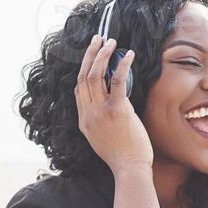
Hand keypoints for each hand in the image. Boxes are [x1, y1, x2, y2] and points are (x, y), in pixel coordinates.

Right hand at [75, 35, 152, 173]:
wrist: (129, 169)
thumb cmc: (122, 155)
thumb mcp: (100, 137)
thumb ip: (99, 120)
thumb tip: (109, 103)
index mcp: (83, 120)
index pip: (78, 88)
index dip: (84, 69)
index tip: (92, 55)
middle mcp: (88, 113)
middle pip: (84, 76)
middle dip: (90, 54)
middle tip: (98, 39)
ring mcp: (100, 111)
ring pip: (96, 74)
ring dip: (103, 54)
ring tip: (111, 42)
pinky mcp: (117, 110)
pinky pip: (117, 81)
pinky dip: (122, 64)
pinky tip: (129, 54)